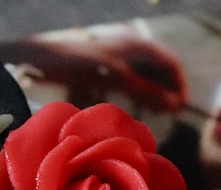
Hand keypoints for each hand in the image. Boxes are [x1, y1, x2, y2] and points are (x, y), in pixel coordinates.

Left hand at [0, 24, 187, 112]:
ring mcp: (114, 55)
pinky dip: (131, 93)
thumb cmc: (79, 64)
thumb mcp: (117, 78)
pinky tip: (128, 108)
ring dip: (148, 93)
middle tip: (167, 115)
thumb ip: (147, 92)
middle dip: (164, 90)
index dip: (178, 85)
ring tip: (152, 113)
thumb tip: (176, 106)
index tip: (179, 109)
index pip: (169, 62)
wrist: (41, 57)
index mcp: (136, 43)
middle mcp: (128, 46)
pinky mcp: (100, 66)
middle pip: (156, 69)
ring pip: (140, 75)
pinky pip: (124, 79)